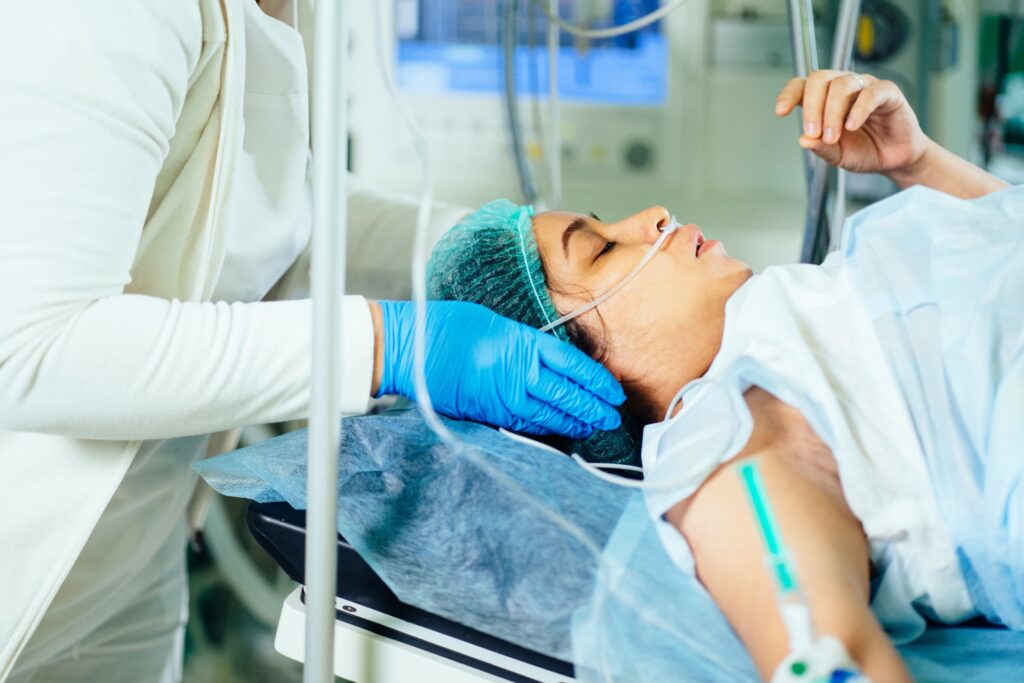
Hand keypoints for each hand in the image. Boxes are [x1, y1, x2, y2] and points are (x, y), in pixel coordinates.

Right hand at [375, 300, 625, 438]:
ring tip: (594, 427)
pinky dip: (547, 428)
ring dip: (575, 422)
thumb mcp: (495, 323)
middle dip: (593, 408)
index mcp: (522, 341)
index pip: (572, 364)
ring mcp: (503, 393)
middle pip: (566, 393)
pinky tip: (561, 431)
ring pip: (549, 414)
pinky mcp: (488, 411)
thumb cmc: (449, 326)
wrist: (411, 347)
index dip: (597, 381)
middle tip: (612, 418)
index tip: (614, 392)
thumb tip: (548, 362)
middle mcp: (517, 369)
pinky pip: (526, 423)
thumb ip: (524, 343)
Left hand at [775, 70, 928, 177]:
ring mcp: (865, 86)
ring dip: (832, 111)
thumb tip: (804, 140)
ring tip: (832, 137)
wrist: (893, 159)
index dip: (789, 94)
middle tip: (813, 132)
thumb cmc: (864, 150)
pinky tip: (852, 126)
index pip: (801, 86)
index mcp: (824, 99)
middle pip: (819, 79)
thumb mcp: (836, 155)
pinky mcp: (888, 92)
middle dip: (812, 107)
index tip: (781, 111)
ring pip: (842, 84)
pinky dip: (858, 109)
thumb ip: (820, 148)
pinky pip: (871, 92)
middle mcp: (843, 87)